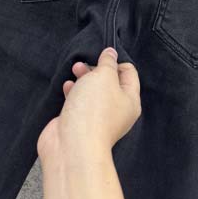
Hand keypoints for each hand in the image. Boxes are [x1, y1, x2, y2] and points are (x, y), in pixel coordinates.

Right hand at [37, 47, 141, 167]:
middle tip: (83, 63)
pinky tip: (67, 86)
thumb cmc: (93, 110)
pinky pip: (79, 102)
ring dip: (83, 78)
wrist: (72, 145)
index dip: (116, 61)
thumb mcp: (104, 77)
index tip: (102, 56)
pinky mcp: (80, 123)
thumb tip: (111, 53)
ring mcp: (98, 118)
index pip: (129, 73)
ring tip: (74, 70)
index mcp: (130, 100)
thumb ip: (107, 63)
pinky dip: (73, 92)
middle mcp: (117, 110)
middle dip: (96, 69)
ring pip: (92, 92)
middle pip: (109, 82)